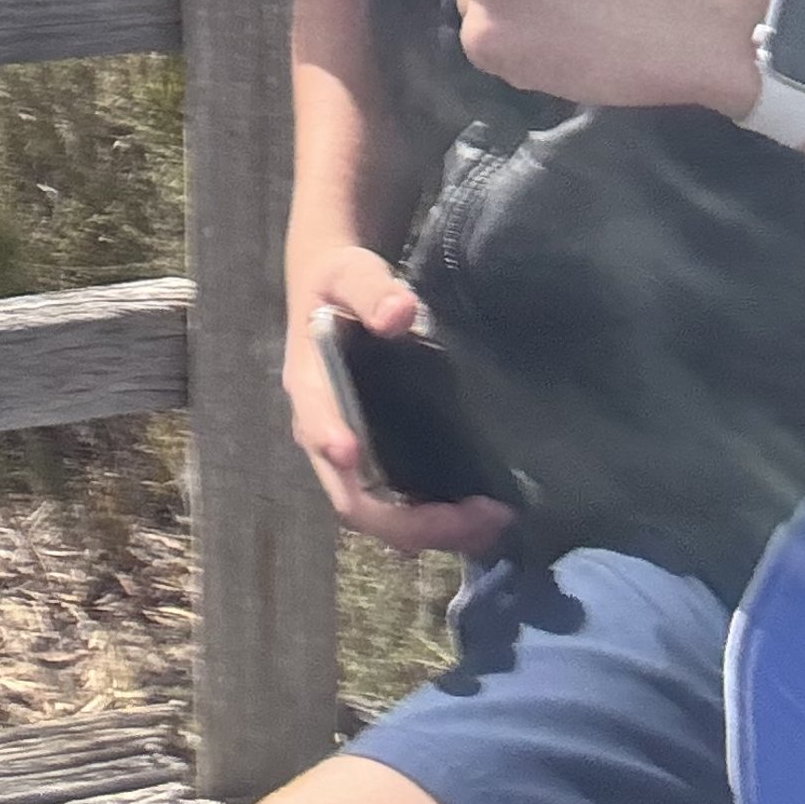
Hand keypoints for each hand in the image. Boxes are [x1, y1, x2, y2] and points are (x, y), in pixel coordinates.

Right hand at [284, 243, 516, 558]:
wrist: (338, 292)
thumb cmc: (341, 282)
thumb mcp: (350, 273)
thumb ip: (371, 289)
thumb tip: (399, 312)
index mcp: (310, 388)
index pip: (316, 424)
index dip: (330, 441)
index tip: (350, 451)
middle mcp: (326, 436)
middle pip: (355, 499)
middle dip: (413, 520)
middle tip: (476, 514)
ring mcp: (353, 457)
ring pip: (382, 516)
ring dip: (435, 530)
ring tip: (494, 520)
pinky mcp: (379, 460)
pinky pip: (402, 506)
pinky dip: (440, 522)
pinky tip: (484, 516)